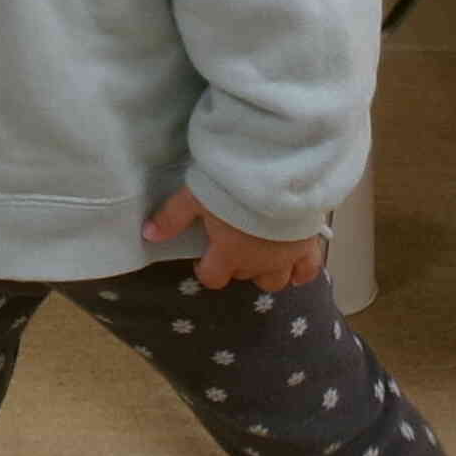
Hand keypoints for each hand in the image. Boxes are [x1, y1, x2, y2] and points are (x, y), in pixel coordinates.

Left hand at [141, 186, 323, 291]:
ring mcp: (285, 257)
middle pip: (243, 277)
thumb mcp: (195, 195)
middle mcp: (257, 263)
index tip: (202, 256)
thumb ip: (172, 217)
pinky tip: (295, 269)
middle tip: (231, 245)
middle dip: (234, 266)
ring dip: (264, 272)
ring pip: (275, 281)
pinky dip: (300, 273)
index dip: (205, 270)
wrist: (281, 173)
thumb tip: (147, 234)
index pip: (213, 278)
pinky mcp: (307, 246)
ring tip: (259, 255)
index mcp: (228, 253)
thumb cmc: (234, 185)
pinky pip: (307, 272)